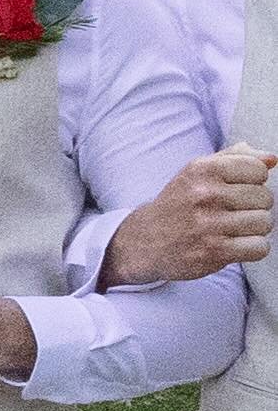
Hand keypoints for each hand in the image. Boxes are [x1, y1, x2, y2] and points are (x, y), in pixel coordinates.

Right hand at [103, 144, 276, 287]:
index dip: (254, 181)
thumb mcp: (197, 172)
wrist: (145, 241)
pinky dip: (253, 248)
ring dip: (255, 228)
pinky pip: (259, 247)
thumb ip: (235, 158)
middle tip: (236, 212)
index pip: (258, 169)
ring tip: (236, 228)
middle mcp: (205, 194)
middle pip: (264, 197)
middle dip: (255, 206)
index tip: (239, 189)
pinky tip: (237, 244)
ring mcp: (209, 224)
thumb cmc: (178, 204)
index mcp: (202, 170)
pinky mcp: (214, 252)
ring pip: (264, 222)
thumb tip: (271, 159)